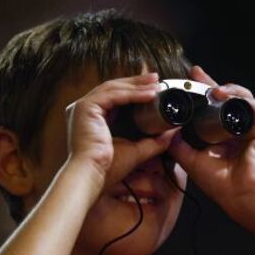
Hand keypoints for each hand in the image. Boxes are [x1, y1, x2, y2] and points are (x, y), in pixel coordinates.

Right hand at [64, 73, 176, 187]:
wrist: (92, 175)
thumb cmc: (108, 168)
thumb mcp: (136, 150)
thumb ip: (154, 141)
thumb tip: (172, 133)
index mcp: (92, 118)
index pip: (115, 96)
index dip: (135, 89)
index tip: (154, 87)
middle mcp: (84, 109)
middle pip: (114, 88)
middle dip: (137, 82)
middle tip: (157, 78)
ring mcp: (82, 106)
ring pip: (114, 88)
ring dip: (137, 85)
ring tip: (156, 83)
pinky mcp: (85, 107)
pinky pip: (112, 95)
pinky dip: (132, 93)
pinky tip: (149, 94)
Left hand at [168, 65, 254, 221]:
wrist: (241, 196)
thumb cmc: (221, 184)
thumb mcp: (191, 161)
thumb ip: (178, 145)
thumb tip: (164, 131)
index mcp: (221, 132)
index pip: (210, 106)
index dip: (199, 92)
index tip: (185, 82)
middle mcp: (236, 126)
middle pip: (225, 97)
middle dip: (211, 83)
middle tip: (196, 74)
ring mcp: (250, 126)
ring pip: (241, 97)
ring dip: (228, 90)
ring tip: (214, 91)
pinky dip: (243, 100)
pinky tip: (230, 99)